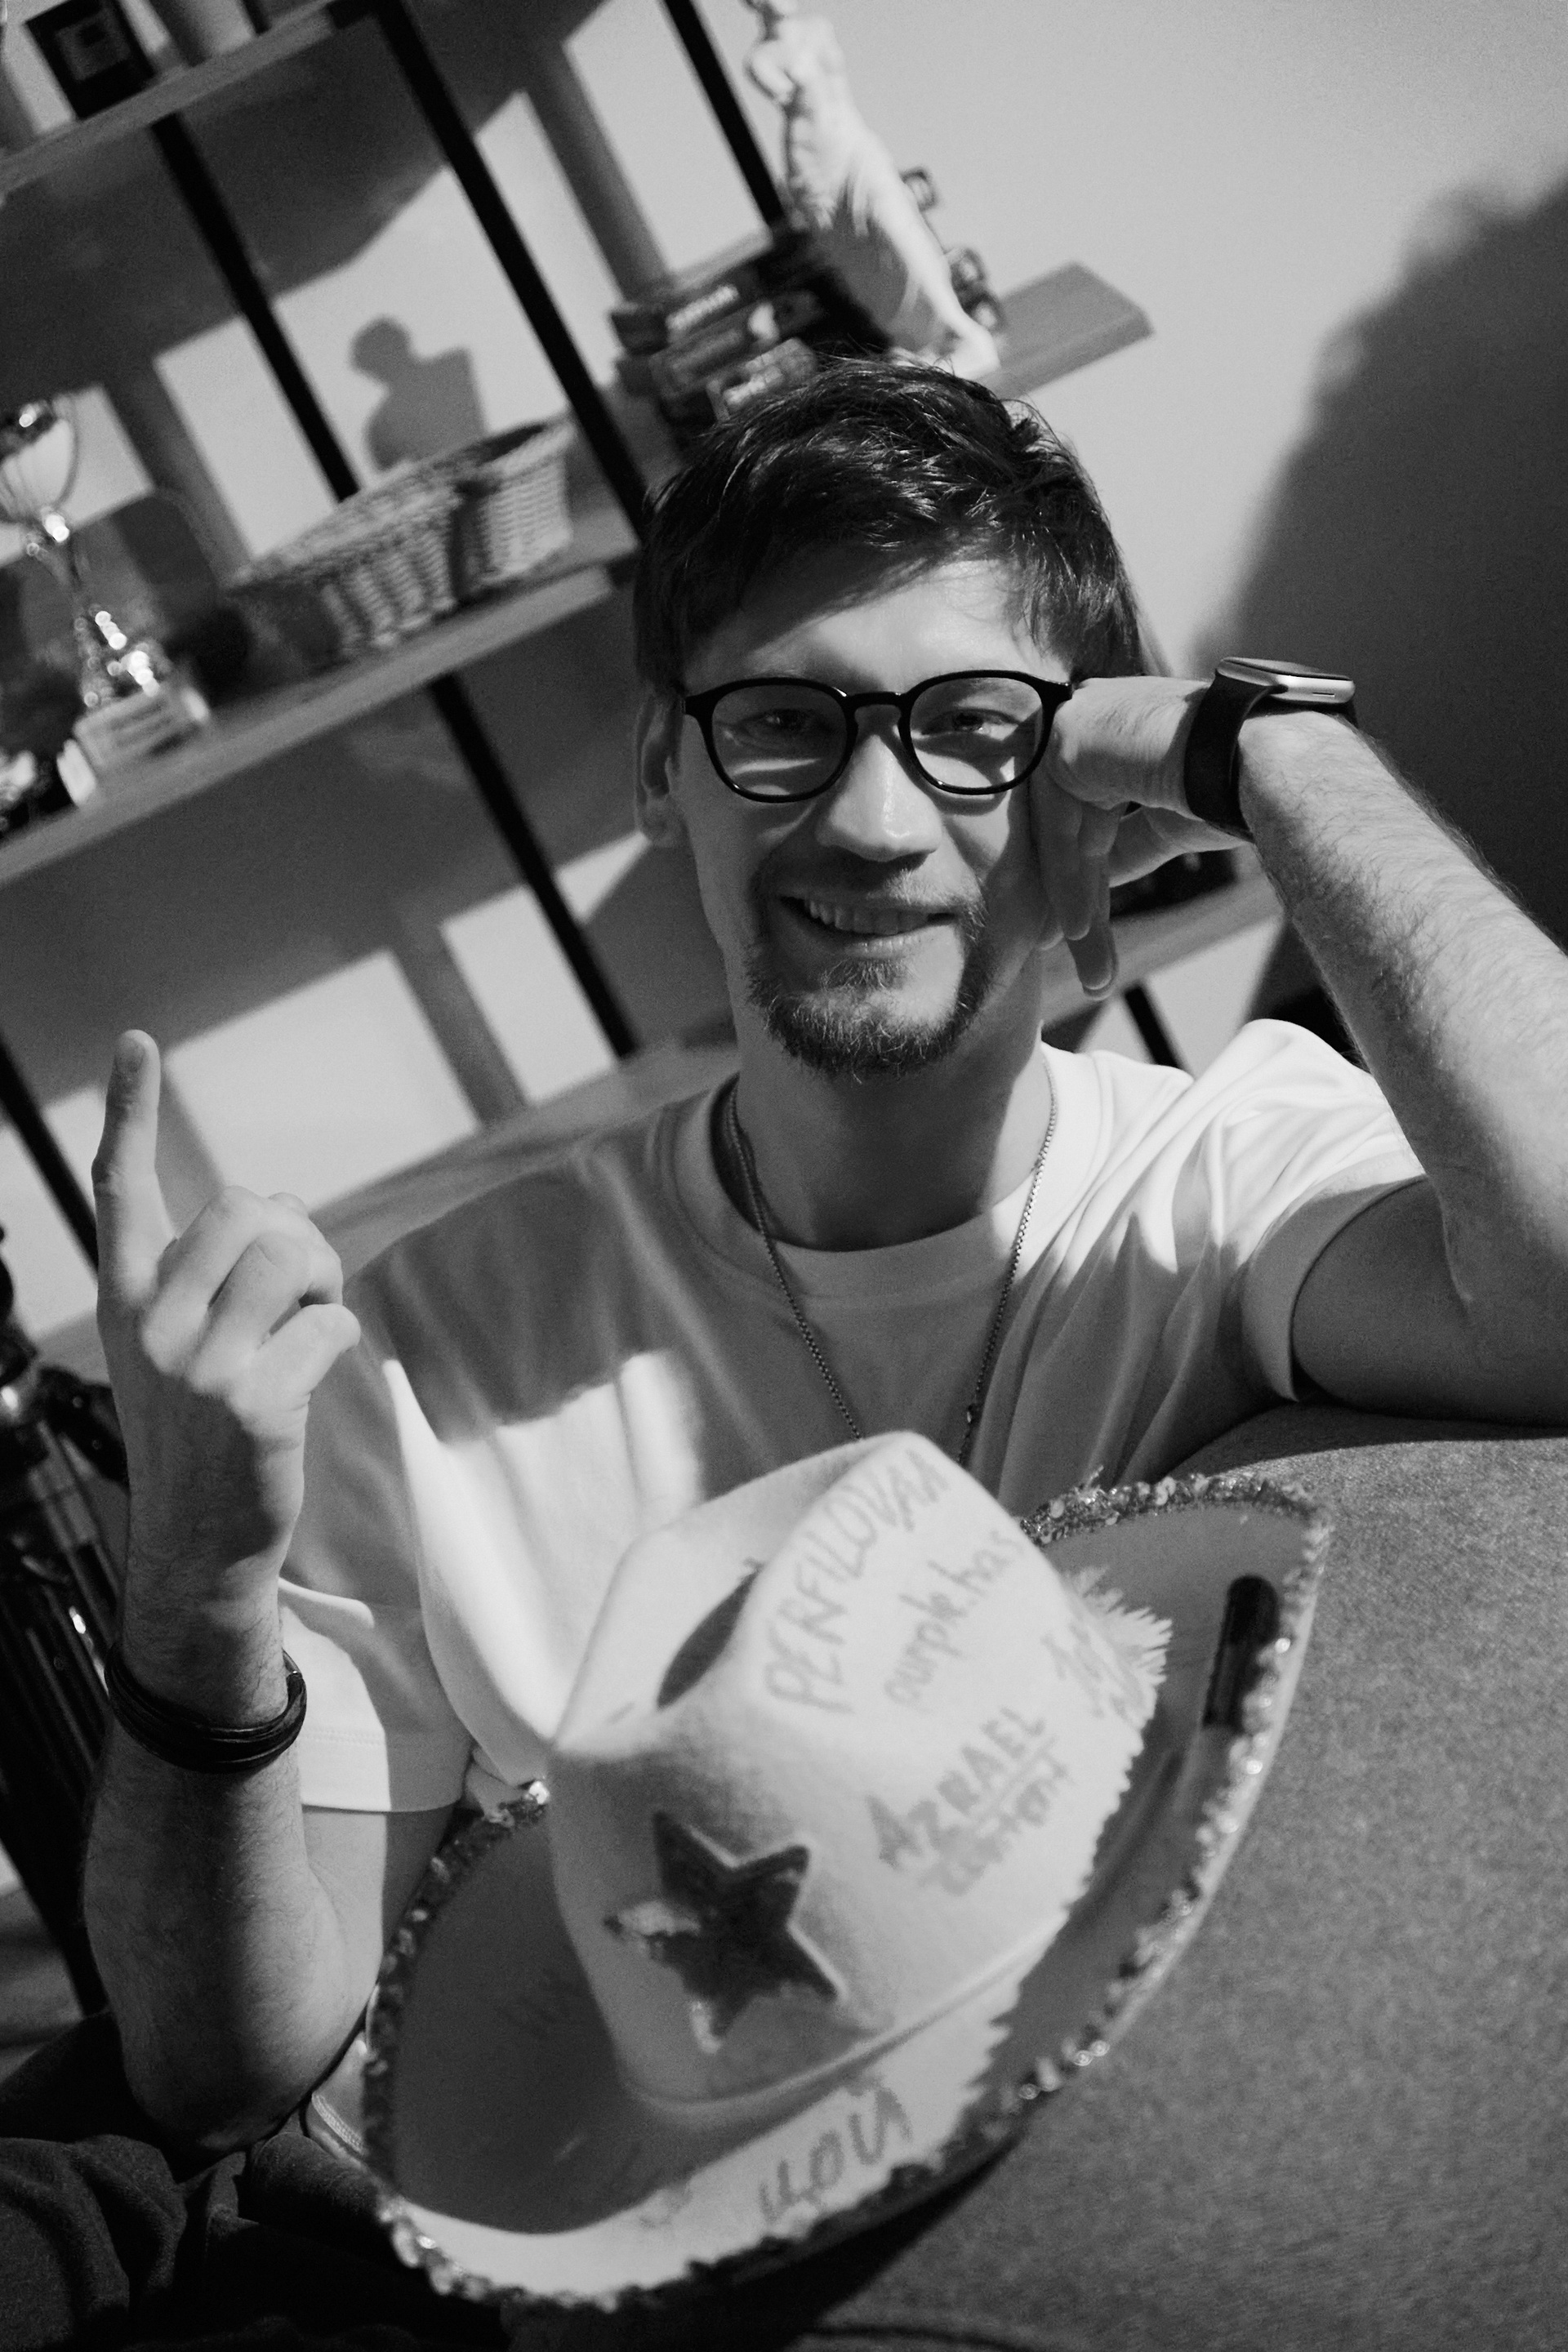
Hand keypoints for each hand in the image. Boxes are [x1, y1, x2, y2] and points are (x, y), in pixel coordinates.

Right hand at [93, 1031, 359, 1597]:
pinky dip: (338, 1334)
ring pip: (287, 1253)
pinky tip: (313, 1370)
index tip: (137, 1043)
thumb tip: (286, 1207)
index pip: (121, 1189)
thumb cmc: (203, 1431)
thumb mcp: (186, 1345)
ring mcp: (197, 1366)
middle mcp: (149, 1324)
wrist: (197, 1541)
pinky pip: (328, 1322)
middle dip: (295, 1235)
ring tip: (311, 1315)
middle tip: (304, 1285)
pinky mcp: (253, 1403)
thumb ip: (219, 1275)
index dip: (131, 1111)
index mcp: (125, 1300)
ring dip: (323, 1276)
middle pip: (244, 1210)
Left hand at [1032, 677, 1232, 996]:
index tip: (1085, 933)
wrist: (1264, 759)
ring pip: (1064, 831)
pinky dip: (1069, 881)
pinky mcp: (1067, 735)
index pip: (1091, 817)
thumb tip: (1103, 875)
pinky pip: (1059, 824)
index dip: (1086, 879)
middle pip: (1075, 827)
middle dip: (1075, 899)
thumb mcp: (1174, 822)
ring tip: (1090, 964)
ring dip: (1076, 903)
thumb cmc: (1245, 785)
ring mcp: (1080, 722)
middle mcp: (1099, 721)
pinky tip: (1080, 929)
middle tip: (1076, 961)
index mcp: (1127, 735)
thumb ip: (1131, 842)